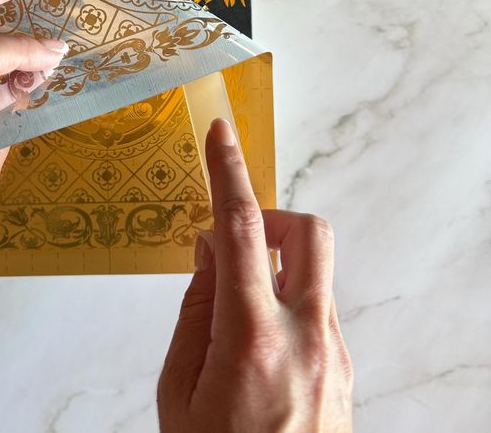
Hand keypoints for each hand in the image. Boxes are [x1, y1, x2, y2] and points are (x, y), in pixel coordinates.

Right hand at [158, 118, 352, 432]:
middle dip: (273, 217)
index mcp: (254, 340)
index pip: (243, 230)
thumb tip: (210, 251)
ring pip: (314, 274)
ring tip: (235, 317)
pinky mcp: (346, 374)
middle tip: (238, 242)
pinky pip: (318, 312)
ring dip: (275, 269)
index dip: (228, 172)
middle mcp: (308, 339)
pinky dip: (286, 306)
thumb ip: (195, 310)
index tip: (221, 133)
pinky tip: (255, 349)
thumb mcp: (179, 393)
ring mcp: (335, 357)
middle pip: (309, 232)